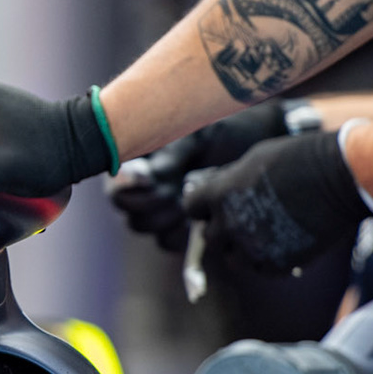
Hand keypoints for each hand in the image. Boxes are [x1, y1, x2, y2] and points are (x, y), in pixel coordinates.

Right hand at [107, 102, 296, 251]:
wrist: (257, 140)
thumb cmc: (224, 132)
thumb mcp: (196, 135)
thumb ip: (171, 155)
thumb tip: (149, 177)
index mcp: (138, 161)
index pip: (115, 185)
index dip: (126, 188)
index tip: (150, 178)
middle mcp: (142, 186)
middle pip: (128, 212)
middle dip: (153, 205)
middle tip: (176, 190)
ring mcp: (160, 208)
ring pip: (145, 228)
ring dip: (167, 219)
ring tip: (189, 201)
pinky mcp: (180, 226)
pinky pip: (168, 242)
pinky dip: (181, 234)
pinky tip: (199, 217)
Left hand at [179, 131, 370, 272]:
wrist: (339, 178)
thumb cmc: (298, 159)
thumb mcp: (253, 160)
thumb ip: (229, 180)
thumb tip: (216, 189)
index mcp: (219, 194)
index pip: (192, 209)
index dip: (203, 207)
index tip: (214, 205)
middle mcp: (230, 224)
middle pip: (210, 238)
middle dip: (222, 229)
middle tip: (242, 220)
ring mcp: (252, 247)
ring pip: (232, 259)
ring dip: (242, 249)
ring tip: (263, 234)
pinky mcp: (276, 264)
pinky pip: (260, 268)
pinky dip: (267, 259)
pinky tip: (283, 242)